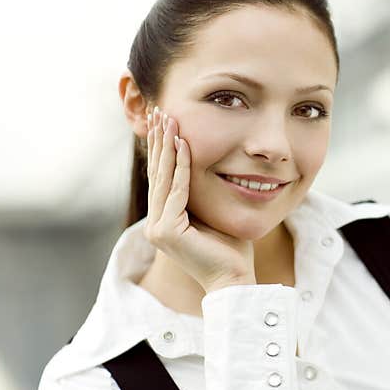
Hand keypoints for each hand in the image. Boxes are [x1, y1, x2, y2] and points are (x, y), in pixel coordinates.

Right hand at [144, 107, 255, 292]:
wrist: (235, 279)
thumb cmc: (232, 249)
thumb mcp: (214, 212)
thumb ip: (203, 193)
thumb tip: (208, 165)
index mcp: (163, 221)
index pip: (162, 177)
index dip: (162, 148)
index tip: (163, 120)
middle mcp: (155, 225)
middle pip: (157, 173)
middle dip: (158, 140)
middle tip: (158, 110)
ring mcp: (158, 229)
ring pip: (164, 178)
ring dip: (166, 146)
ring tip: (167, 118)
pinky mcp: (167, 232)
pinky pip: (177, 191)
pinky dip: (182, 165)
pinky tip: (184, 143)